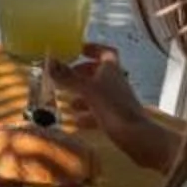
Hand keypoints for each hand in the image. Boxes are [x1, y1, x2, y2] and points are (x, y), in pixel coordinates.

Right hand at [49, 43, 159, 163]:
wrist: (137, 138)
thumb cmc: (114, 108)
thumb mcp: (88, 91)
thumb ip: (69, 77)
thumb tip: (49, 60)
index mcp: (112, 69)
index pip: (105, 52)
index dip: (92, 49)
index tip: (77, 51)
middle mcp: (116, 82)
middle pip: (98, 73)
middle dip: (81, 75)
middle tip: (65, 78)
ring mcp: (117, 101)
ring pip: (97, 94)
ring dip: (81, 96)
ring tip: (65, 102)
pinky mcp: (117, 119)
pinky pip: (98, 112)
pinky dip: (86, 115)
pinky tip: (74, 122)